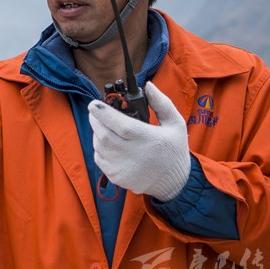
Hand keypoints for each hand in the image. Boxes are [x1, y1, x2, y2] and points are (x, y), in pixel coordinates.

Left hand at [88, 81, 190, 201]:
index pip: (120, 124)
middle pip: (103, 134)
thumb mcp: (175, 124)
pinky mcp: (116, 176)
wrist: (173, 182)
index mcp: (148, 139)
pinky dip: (99, 147)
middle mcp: (133, 155)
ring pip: (99, 145)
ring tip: (104, 125)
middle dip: (95, 120)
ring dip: (96, 132)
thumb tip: (148, 85)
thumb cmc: (173, 149)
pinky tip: (107, 142)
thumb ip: (162, 103)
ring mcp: (122, 168)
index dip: (103, 113)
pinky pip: (99, 158)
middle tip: (96, 111)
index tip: (94, 104)